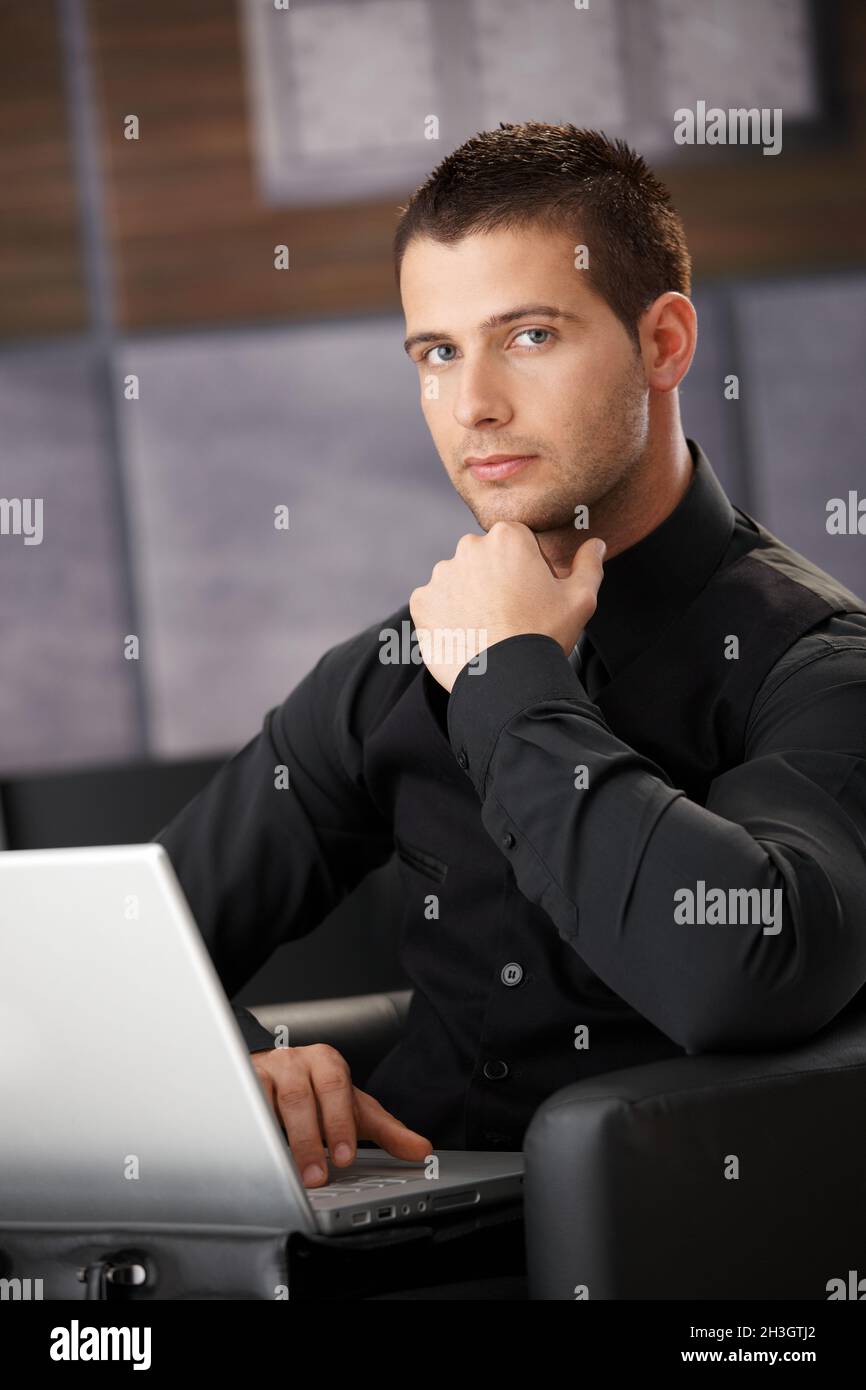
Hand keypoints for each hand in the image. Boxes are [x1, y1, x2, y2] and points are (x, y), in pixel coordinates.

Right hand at [250, 1044, 432, 1186]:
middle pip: (302, 1097)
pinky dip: (251, 1130)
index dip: (340, 1121)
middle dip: (311, 1139)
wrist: (273, 1070)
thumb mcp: (355, 1108)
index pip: (336, 1086)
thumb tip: (422, 1150)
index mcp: (328, 1062)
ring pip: (270, 1102)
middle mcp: (297, 1062)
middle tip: (319, 1175)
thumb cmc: (318, 1093)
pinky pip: (244, 1107)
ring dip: (282, 1140)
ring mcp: (266, 1071)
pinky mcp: (241, 1084)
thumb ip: (388, 1131)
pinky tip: (258, 1153)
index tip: (346, 1156)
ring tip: (293, 1174)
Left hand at [409, 524, 605, 691]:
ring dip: (470, 597)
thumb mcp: (580, 599)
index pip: (517, 542)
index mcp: (508, 537)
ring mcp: (441, 575)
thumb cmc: (544, 636)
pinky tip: (467, 636)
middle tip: (511, 614)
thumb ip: (588, 565)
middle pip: (484, 558)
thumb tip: (595, 544)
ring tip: (488, 629)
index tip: (531, 594)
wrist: (505, 680)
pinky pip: (435, 604)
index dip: (527, 567)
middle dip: (495, 578)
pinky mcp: (422, 602)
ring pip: (459, 580)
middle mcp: (469, 547)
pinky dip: (447, 617)